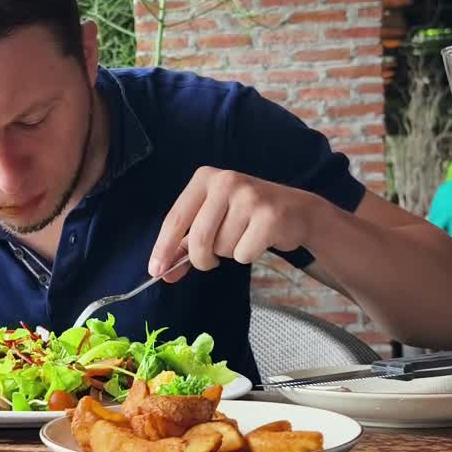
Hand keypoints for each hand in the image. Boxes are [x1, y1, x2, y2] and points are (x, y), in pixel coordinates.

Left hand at [149, 167, 319, 280]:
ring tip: (244, 235)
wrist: (295, 210)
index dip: (163, 248)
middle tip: (211, 261)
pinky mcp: (270, 216)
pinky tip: (259, 239)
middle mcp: (226, 181)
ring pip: (222, 248)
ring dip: (230, 252)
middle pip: (198, 239)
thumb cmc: (245, 216)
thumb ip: (185, 245)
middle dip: (202, 259)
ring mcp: (250, 197)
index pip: (176, 218)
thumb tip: (164, 273)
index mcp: (205, 178)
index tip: (155, 271)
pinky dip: (249, 255)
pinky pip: (244, 254)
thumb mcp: (212, 221)